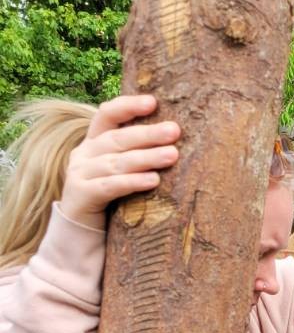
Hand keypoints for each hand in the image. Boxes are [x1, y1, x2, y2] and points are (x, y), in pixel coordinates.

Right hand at [59, 95, 180, 228]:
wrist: (78, 231)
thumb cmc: (109, 198)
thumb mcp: (119, 170)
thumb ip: (135, 154)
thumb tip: (175, 142)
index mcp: (93, 142)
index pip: (107, 115)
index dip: (128, 106)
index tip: (153, 101)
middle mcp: (84, 153)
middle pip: (117, 139)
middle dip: (147, 134)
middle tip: (174, 130)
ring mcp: (79, 173)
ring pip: (116, 162)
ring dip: (146, 158)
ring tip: (171, 155)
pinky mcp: (81, 195)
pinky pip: (110, 186)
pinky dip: (132, 182)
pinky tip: (153, 181)